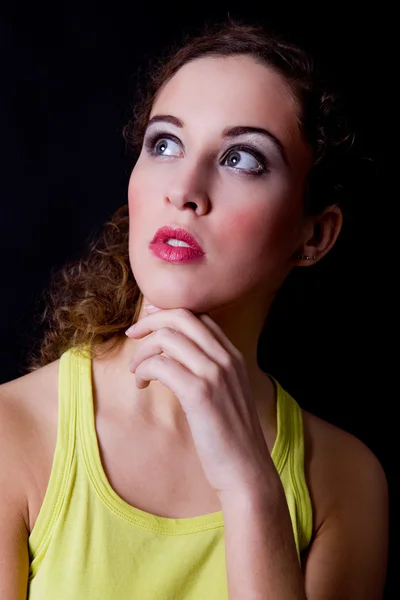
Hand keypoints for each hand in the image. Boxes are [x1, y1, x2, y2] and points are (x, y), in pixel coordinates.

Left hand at [125, 306, 275, 502]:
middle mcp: (226, 358)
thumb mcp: (226, 394)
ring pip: (168, 337)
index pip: (199, 316)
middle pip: (182, 317)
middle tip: (133, 335)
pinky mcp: (200, 393)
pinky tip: (142, 385)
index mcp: (233, 355)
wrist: (247, 469)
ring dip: (143, 351)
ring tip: (137, 372)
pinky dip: (144, 370)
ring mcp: (215, 373)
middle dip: (151, 321)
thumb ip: (209, 370)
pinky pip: (161, 365)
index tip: (149, 322)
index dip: (169, 314)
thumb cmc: (230, 436)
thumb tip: (175, 356)